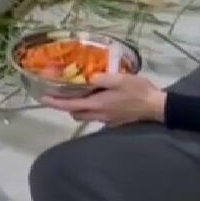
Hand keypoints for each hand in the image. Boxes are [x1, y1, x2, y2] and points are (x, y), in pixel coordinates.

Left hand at [42, 74, 166, 126]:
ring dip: (80, 107)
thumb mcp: (119, 78)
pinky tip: (100, 98)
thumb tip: (88, 78)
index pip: (70, 105)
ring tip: (82, 93)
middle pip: (76, 113)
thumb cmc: (138, 91)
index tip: (43, 98)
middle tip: (64, 92)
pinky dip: (93, 108)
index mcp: (97, 104)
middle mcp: (99, 115)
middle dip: (67, 105)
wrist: (156, 107)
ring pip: (86, 116)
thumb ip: (101, 78)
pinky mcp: (115, 122)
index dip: (55, 102)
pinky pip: (97, 116)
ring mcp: (107, 120)